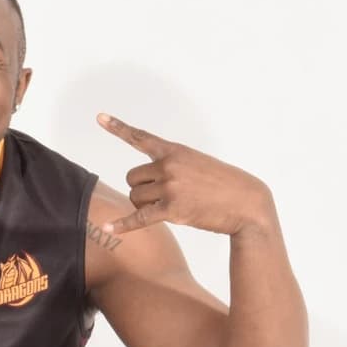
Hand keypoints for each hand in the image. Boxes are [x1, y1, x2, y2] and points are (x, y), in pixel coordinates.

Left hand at [97, 113, 273, 236]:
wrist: (247, 203)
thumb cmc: (225, 185)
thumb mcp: (198, 164)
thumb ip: (174, 166)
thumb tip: (150, 183)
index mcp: (175, 151)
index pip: (141, 137)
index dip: (118, 127)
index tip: (99, 117)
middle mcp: (169, 165)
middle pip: (132, 178)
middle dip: (141, 190)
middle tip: (162, 198)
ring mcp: (170, 187)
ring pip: (135, 198)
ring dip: (144, 206)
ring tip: (168, 208)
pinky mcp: (172, 210)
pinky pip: (139, 218)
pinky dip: (123, 225)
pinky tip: (108, 228)